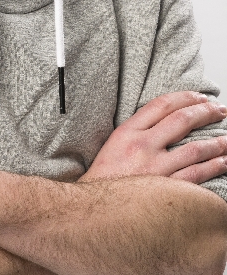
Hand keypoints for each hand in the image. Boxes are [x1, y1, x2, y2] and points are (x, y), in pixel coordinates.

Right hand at [80, 91, 226, 183]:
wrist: (95, 211)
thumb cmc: (106, 178)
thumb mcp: (115, 144)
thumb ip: (138, 130)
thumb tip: (167, 120)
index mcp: (128, 131)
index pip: (161, 105)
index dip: (185, 97)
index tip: (201, 97)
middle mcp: (142, 146)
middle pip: (181, 121)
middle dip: (206, 113)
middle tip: (221, 110)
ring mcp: (155, 169)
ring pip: (194, 149)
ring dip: (217, 143)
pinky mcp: (165, 192)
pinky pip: (196, 176)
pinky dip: (213, 167)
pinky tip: (223, 163)